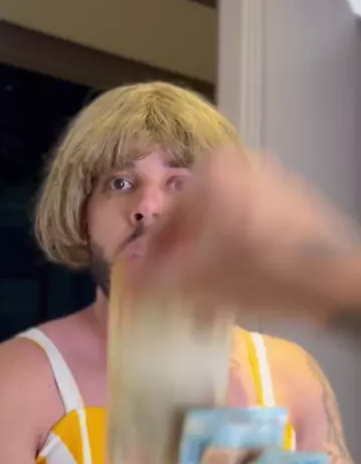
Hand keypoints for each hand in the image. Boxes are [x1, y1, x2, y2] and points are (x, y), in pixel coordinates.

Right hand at [126, 146, 360, 323]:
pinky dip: (238, 255)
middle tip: (176, 292)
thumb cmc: (259, 272)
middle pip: (197, 220)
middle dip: (184, 259)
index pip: (166, 218)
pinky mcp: (295, 205)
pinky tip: (236, 288)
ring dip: (210, 261)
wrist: (334, 280)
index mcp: (212, 171)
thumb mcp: (196, 280)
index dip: (152, 257)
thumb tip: (129, 277)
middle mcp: (242, 165)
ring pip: (225, 227)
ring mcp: (272, 182)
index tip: (144, 282)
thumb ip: (154, 277)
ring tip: (205, 298)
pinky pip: (252, 229)